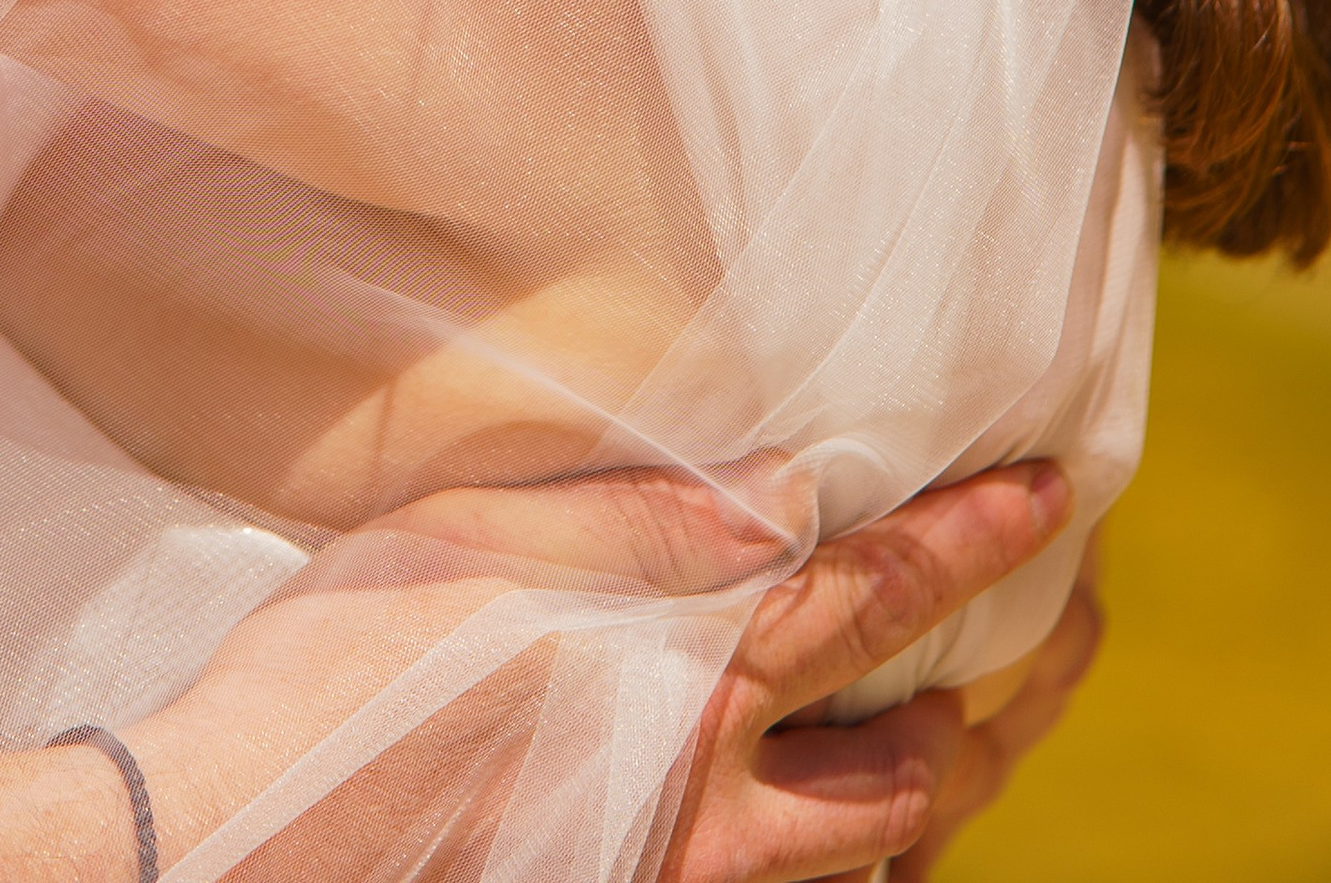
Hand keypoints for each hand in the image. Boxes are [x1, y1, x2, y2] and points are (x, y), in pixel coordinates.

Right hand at [131, 454, 1070, 881]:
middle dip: (1017, 694)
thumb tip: (793, 486)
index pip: (883, 594)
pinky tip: (847, 844)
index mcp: (690, 675)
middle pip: (924, 764)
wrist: (256, 847)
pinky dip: (851, 877)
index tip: (1063, 494)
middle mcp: (718, 800)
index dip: (985, 539)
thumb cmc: (343, 676)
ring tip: (979, 740)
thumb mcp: (480, 544)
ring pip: (876, 863)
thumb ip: (645, 519)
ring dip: (946, 798)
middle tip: (1073, 629)